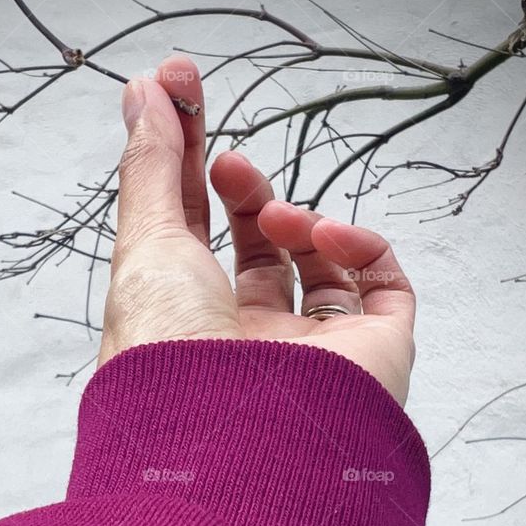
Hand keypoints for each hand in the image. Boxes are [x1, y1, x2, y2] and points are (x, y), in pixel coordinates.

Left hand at [99, 55, 416, 406]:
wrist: (231, 437)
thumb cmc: (171, 356)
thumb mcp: (147, 243)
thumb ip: (150, 164)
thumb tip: (143, 88)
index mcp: (185, 328)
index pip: (191, 237)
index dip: (185, 169)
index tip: (181, 98)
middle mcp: (245, 345)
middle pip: (256, 254)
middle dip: (245, 193)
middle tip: (228, 159)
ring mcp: (308, 353)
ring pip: (319, 268)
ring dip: (296, 219)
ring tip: (276, 212)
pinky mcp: (370, 357)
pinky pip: (382, 287)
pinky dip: (360, 244)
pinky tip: (325, 233)